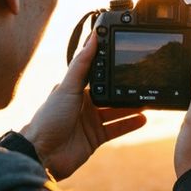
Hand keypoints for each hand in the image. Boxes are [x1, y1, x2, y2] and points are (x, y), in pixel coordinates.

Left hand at [19, 34, 146, 180]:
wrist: (43, 153)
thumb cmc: (49, 118)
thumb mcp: (67, 87)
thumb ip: (81, 63)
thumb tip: (93, 37)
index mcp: (76, 90)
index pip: (98, 75)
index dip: (111, 68)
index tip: (127, 59)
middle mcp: (84, 104)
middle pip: (110, 94)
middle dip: (126, 89)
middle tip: (142, 82)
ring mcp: (90, 122)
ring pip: (116, 111)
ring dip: (131, 107)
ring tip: (147, 101)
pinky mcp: (96, 138)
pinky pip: (117, 129)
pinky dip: (130, 124)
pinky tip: (142, 118)